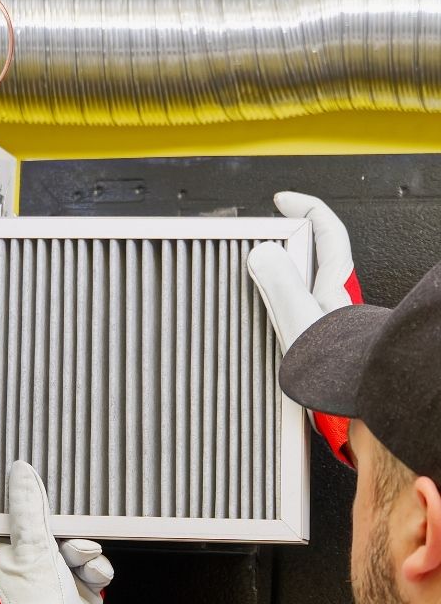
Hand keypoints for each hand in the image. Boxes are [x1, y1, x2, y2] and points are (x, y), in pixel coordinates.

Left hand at [0, 461, 112, 603]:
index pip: (14, 520)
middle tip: (71, 543)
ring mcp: (49, 582)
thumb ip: (29, 508)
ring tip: (83, 566)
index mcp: (1, 557)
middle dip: (69, 536)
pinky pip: (90, 569)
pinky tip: (92, 580)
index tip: (44, 501)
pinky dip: (95, 573)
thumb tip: (21, 473)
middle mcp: (23, 569)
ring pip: (75, 549)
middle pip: (51, 532)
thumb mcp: (32, 545)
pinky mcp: (73, 592)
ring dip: (85, 555)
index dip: (30, 509)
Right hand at [247, 192, 363, 464]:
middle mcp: (331, 298)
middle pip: (310, 254)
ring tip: (250, 281)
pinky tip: (261, 319)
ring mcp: (323, 318)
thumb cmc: (336, 369)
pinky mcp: (314, 339)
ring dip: (275, 278)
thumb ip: (280, 284)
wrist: (353, 403)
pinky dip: (275, 306)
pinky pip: (291, 310)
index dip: (304, 207)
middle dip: (282, 243)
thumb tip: (262, 253)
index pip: (326, 229)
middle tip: (255, 242)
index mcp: (332, 285)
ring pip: (298, 283)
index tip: (280, 200)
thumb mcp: (299, 320)